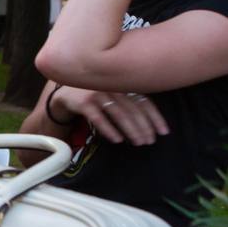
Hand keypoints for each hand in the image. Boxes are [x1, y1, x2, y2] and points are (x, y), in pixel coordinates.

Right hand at [52, 86, 168, 145]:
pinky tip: (117, 140)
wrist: (63, 94)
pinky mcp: (82, 102)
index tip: (164, 132)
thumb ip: (129, 101)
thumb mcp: (113, 95)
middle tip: (150, 141)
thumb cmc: (94, 97)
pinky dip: (109, 129)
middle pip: (133, 109)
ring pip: (119, 113)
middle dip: (144, 127)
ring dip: (131, 130)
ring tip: (138, 143)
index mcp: (122, 83)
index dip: (155, 117)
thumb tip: (153, 123)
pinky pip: (98, 118)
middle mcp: (112, 85)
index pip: (144, 101)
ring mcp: (97, 93)